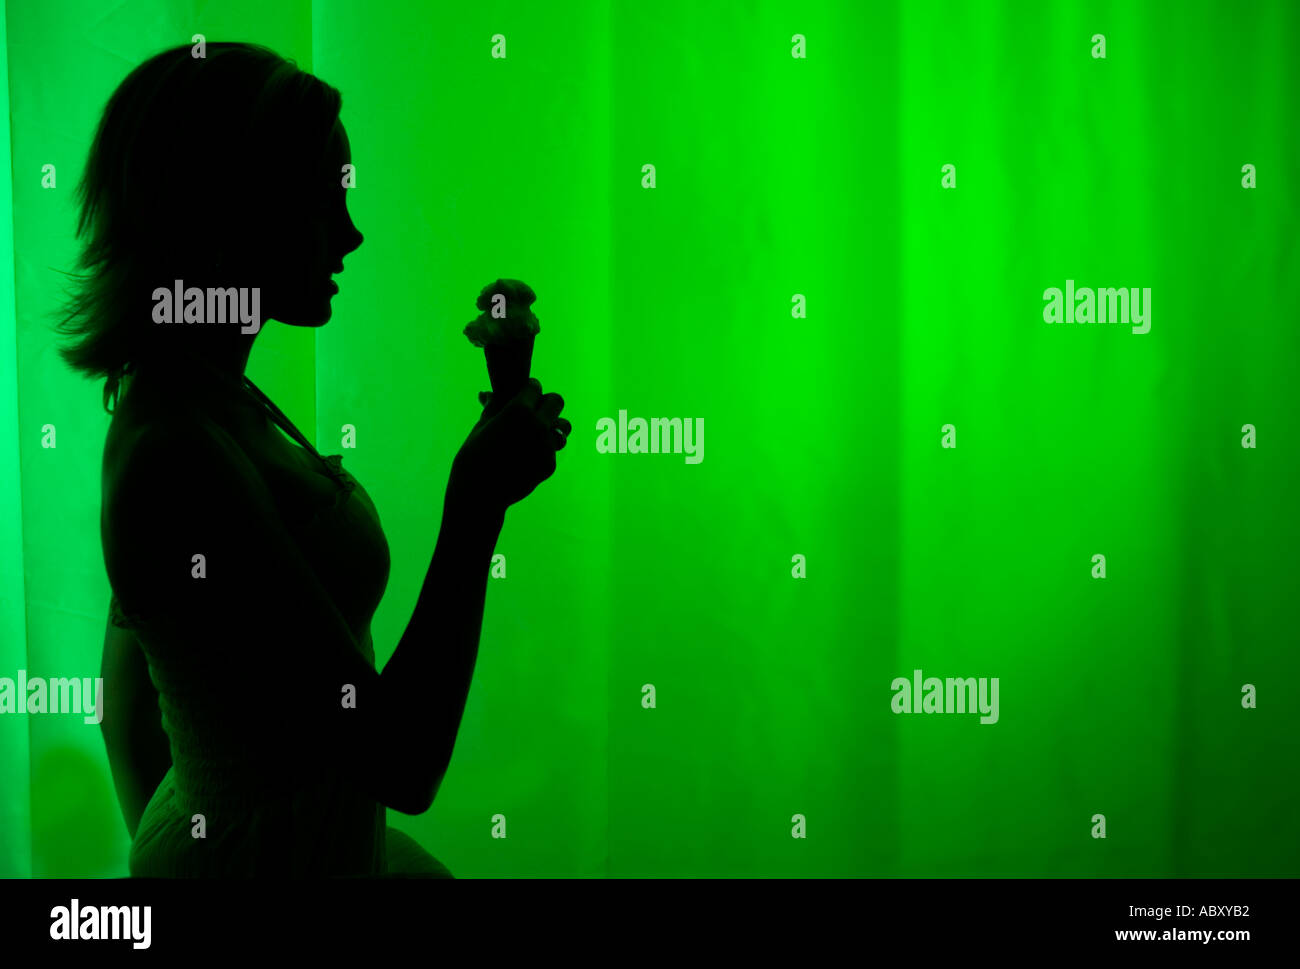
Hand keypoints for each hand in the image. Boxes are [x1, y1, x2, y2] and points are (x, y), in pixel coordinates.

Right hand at [450, 379, 569, 511]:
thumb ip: (493, 408)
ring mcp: (546, 446)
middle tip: (534, 410)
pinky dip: (543, 449)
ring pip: (563, 427)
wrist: (479, 493)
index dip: (528, 389)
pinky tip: (526, 455)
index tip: (524, 393)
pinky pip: (552, 449)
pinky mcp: (549, 464)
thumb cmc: (473, 456)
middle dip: (546, 403)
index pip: (535, 388)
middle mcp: (537, 425)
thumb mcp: (481, 427)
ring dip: (552, 426)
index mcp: (518, 410)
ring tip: (536, 433)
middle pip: (557, 402)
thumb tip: (488, 393)